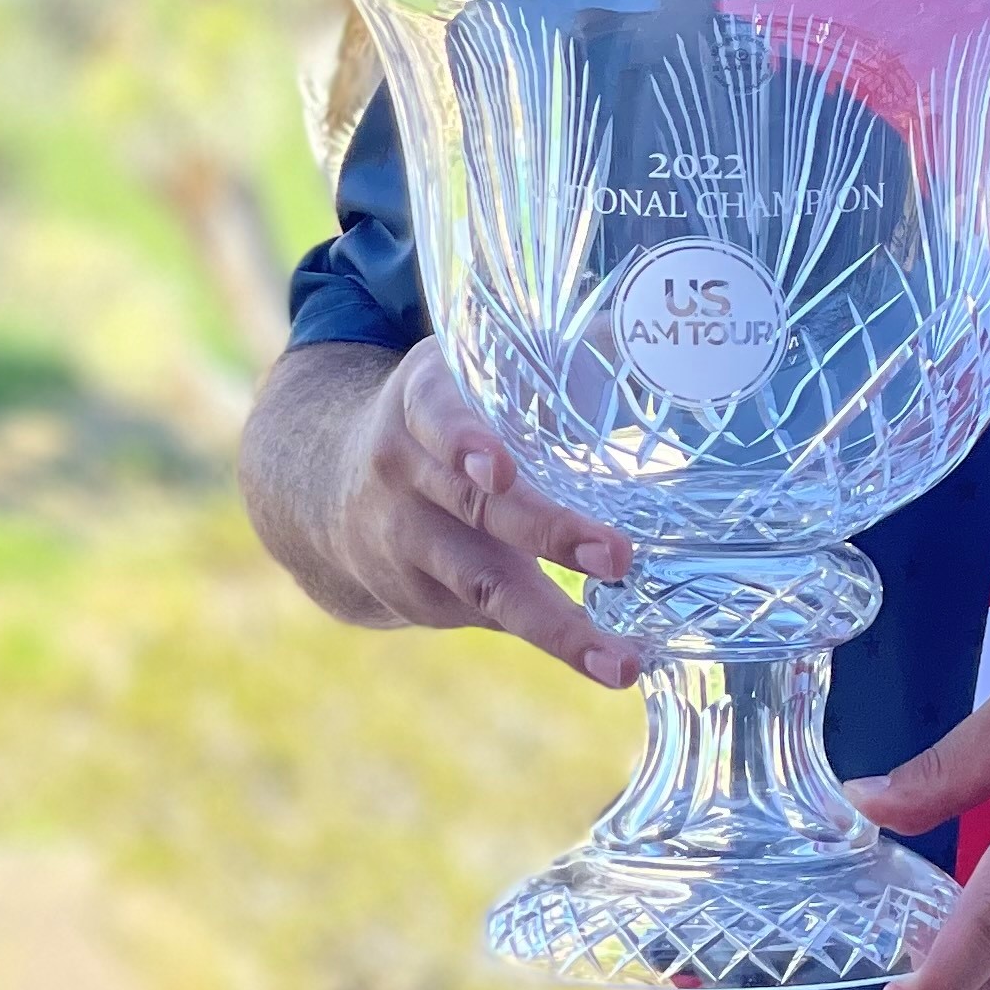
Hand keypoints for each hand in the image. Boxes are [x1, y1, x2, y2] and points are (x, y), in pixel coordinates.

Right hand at [324, 342, 641, 686]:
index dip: (464, 440)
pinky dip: (554, 635)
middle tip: (618, 557)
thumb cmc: (447, 415)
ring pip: (485, 587)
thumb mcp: (478, 370)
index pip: (437, 417)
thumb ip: (563, 352)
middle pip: (477, 510)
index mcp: (421, 403)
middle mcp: (404, 475)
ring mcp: (408, 545)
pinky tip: (610, 656)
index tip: (498, 467)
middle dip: (548, 534)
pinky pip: (493, 618)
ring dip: (558, 629)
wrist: (324, 488)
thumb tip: (665, 325)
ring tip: (622, 664)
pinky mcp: (420, 601)